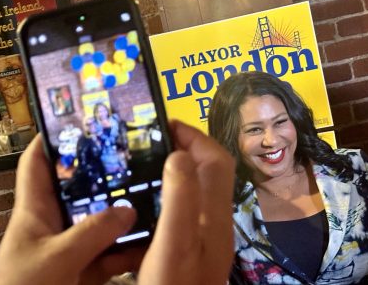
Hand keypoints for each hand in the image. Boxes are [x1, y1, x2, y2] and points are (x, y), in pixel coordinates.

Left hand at [0, 134, 143, 284]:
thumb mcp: (53, 258)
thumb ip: (91, 233)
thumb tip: (129, 210)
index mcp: (36, 211)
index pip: (40, 164)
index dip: (55, 138)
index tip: (85, 121)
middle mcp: (57, 224)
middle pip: (81, 190)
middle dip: (106, 175)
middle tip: (137, 158)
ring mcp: (75, 248)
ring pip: (102, 221)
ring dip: (125, 212)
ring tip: (154, 192)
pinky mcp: (88, 269)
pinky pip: (113, 252)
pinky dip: (131, 246)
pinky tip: (153, 236)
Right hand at [138, 121, 235, 284]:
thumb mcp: (175, 244)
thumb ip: (180, 198)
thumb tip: (180, 155)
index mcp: (214, 214)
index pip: (215, 159)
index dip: (195, 136)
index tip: (166, 124)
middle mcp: (216, 219)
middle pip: (210, 170)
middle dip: (187, 146)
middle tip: (154, 139)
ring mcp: (208, 231)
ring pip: (200, 185)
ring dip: (180, 165)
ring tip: (151, 158)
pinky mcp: (196, 242)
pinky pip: (188, 202)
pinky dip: (174, 187)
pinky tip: (153, 193)